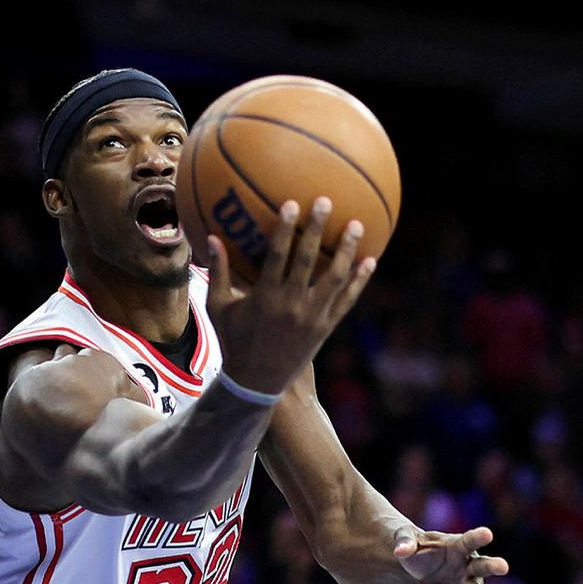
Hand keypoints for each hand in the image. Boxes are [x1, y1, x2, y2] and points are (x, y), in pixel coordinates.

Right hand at [207, 197, 376, 396]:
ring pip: (334, 278)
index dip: (285, 229)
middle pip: (307, 260)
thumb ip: (218, 272)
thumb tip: (212, 239)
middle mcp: (290, 304)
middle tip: (326, 202)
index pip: (277, 256)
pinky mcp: (326, 328)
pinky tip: (370, 261)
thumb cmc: (233, 341)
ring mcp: (311, 317)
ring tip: (356, 225)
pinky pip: (347, 300)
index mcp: (264, 297)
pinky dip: (359, 281)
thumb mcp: (219, 307)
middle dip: (317, 229)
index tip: (292, 204)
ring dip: (346, 250)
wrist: (256, 381)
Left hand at [393, 525, 510, 583]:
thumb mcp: (407, 539)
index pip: (469, 540)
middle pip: (483, 565)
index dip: (478, 536)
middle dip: (492, 566)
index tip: (487, 533)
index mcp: (458, 546)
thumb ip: (405, 543)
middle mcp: (470, 566)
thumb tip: (399, 551)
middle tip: (503, 566)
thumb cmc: (418, 549)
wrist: (420, 569)